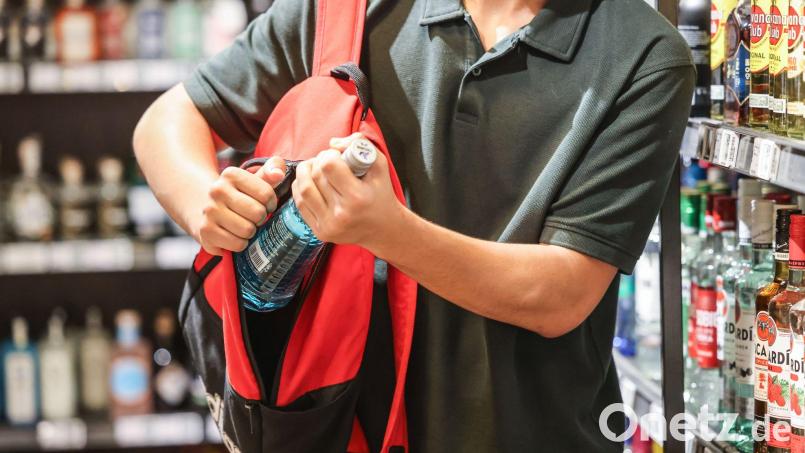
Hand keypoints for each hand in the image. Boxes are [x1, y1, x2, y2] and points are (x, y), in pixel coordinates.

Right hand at [193, 157, 286, 254]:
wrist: (205, 208)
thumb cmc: (240, 195)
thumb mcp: (255, 179)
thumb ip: (272, 169)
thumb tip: (279, 173)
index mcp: (231, 174)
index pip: (266, 193)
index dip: (271, 203)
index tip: (265, 204)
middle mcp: (217, 190)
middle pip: (257, 213)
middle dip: (261, 218)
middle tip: (254, 217)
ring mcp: (209, 211)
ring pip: (248, 230)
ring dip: (251, 232)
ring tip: (244, 225)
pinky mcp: (206, 231)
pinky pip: (237, 244)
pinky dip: (241, 244)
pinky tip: (235, 235)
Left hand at [292, 133, 403, 247]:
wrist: (383, 229)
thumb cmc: (381, 194)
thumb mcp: (379, 165)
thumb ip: (359, 145)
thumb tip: (332, 143)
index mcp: (358, 197)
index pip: (328, 166)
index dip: (329, 155)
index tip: (337, 156)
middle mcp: (342, 214)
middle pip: (315, 175)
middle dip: (318, 161)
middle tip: (327, 160)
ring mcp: (329, 225)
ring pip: (303, 188)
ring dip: (305, 172)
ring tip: (315, 168)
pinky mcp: (320, 231)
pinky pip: (300, 203)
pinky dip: (301, 187)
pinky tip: (310, 182)